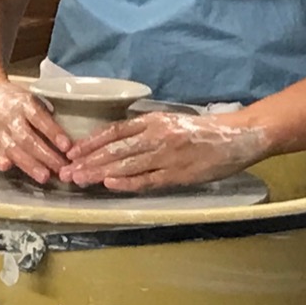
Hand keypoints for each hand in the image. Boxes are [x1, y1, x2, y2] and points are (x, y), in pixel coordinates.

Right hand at [0, 82, 71, 182]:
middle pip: (29, 139)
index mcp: (23, 103)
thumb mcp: (28, 97)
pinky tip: (10, 168)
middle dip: (46, 156)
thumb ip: (42, 114)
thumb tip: (63, 135)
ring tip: (44, 177)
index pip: (40, 118)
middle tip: (63, 169)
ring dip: (30, 164)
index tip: (67, 146)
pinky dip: (2, 161)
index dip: (54, 132)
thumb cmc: (11, 98)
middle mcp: (10, 118)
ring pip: (14, 150)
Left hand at [59, 112, 270, 191]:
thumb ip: (145, 130)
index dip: (91, 142)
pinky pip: (148, 180)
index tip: (72, 152)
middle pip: (115, 149)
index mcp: (153, 120)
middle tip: (67, 171)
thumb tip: (116, 141)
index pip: (114, 131)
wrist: (238, 135)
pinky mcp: (178, 174)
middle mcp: (156, 135)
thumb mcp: (171, 121)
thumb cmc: (202, 130)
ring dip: (100, 173)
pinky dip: (128, 182)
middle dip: (88, 161)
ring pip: (126, 165)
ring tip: (79, 179)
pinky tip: (110, 184)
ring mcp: (166, 155)